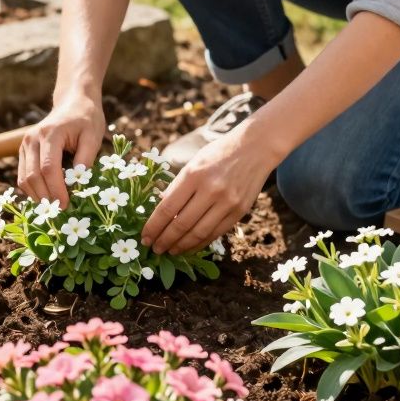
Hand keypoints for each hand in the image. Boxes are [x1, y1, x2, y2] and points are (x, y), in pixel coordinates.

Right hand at [18, 95, 106, 206]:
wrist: (73, 103)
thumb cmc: (87, 119)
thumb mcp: (93, 137)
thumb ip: (85, 160)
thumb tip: (77, 186)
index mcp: (50, 133)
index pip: (48, 168)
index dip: (56, 190)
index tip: (67, 206)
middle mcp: (32, 139)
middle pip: (32, 176)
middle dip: (46, 197)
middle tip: (62, 212)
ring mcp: (24, 145)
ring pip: (24, 179)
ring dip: (38, 197)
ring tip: (56, 206)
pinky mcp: (23, 152)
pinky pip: (23, 176)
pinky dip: (33, 190)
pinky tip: (48, 196)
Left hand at [142, 128, 278, 254]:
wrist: (255, 148)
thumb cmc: (218, 154)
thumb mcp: (193, 163)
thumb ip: (177, 186)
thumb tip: (160, 209)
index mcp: (193, 175)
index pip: (167, 208)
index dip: (153, 227)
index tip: (144, 237)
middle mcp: (210, 190)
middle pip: (181, 224)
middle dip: (164, 240)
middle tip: (154, 249)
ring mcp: (227, 202)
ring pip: (198, 233)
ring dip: (181, 246)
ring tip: (170, 252)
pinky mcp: (239, 212)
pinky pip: (215, 234)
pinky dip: (200, 244)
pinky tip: (189, 247)